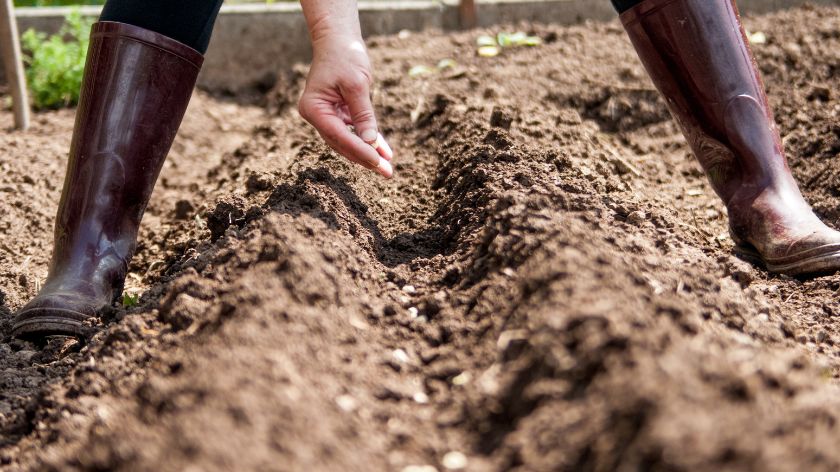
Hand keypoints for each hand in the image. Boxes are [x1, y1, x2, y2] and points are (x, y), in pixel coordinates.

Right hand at [298, 33, 393, 177]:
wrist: (338, 40)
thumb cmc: (345, 56)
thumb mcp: (357, 84)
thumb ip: (363, 114)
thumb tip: (370, 141)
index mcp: (313, 108)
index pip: (338, 135)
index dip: (359, 150)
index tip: (377, 162)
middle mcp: (316, 115)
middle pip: (342, 143)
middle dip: (366, 158)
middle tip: (386, 172)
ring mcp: (326, 115)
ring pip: (348, 141)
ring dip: (368, 153)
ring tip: (387, 167)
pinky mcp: (337, 114)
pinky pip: (354, 131)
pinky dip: (368, 140)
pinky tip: (384, 152)